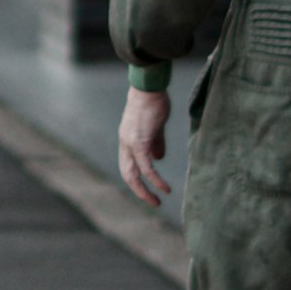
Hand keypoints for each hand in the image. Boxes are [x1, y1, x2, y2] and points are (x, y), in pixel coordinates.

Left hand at [118, 90, 172, 207]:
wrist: (149, 87)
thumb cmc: (154, 101)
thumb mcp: (154, 126)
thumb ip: (156, 142)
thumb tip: (158, 158)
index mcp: (127, 139)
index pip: (127, 165)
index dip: (137, 179)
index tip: (149, 188)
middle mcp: (125, 143)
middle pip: (127, 174)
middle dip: (139, 191)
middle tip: (154, 202)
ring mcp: (130, 143)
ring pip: (134, 175)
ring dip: (145, 191)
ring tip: (157, 201)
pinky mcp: (140, 142)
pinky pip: (147, 168)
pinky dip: (155, 180)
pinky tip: (165, 188)